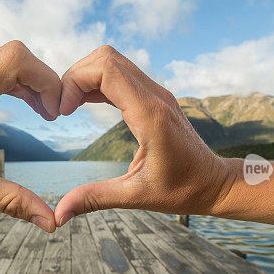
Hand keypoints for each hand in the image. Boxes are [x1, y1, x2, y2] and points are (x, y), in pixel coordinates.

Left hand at [0, 40, 59, 231]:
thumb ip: (9, 199)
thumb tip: (48, 222)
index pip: (16, 61)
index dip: (45, 80)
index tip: (54, 113)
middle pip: (16, 55)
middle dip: (43, 80)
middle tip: (53, 114)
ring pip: (6, 61)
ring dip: (31, 82)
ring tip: (45, 113)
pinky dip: (17, 84)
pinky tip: (26, 108)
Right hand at [54, 45, 234, 225]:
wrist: (215, 183)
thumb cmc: (183, 190)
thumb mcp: (136, 197)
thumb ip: (95, 199)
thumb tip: (59, 215)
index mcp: (151, 115)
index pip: (106, 70)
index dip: (75, 83)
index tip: (62, 112)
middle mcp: (155, 96)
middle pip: (106, 58)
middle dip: (75, 77)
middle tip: (61, 108)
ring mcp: (156, 93)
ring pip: (112, 61)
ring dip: (85, 77)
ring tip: (68, 107)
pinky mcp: (154, 97)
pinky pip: (120, 75)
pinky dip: (96, 83)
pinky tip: (83, 105)